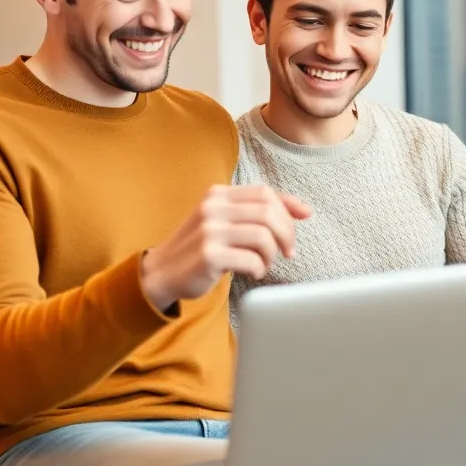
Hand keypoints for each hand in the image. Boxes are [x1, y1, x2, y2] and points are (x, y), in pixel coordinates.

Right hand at [141, 185, 312, 311]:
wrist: (161, 272)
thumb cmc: (200, 247)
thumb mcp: (224, 221)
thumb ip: (256, 212)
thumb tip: (304, 210)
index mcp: (218, 194)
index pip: (265, 192)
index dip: (289, 207)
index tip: (303, 220)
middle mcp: (213, 207)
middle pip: (268, 212)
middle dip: (287, 233)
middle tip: (287, 251)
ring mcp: (209, 231)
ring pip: (263, 236)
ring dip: (272, 254)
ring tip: (263, 263)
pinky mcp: (209, 255)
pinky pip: (251, 260)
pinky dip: (259, 269)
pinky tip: (252, 273)